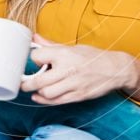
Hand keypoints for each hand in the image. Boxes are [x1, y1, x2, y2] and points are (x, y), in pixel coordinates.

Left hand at [20, 34, 134, 104]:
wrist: (116, 69)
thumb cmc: (93, 57)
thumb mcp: (73, 47)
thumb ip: (52, 45)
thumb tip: (34, 38)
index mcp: (65, 54)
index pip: (37, 57)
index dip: (34, 59)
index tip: (36, 61)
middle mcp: (67, 69)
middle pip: (38, 81)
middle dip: (26, 83)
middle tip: (23, 82)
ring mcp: (73, 84)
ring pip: (46, 93)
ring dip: (37, 92)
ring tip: (34, 89)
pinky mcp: (77, 96)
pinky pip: (56, 102)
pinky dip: (44, 100)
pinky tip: (40, 97)